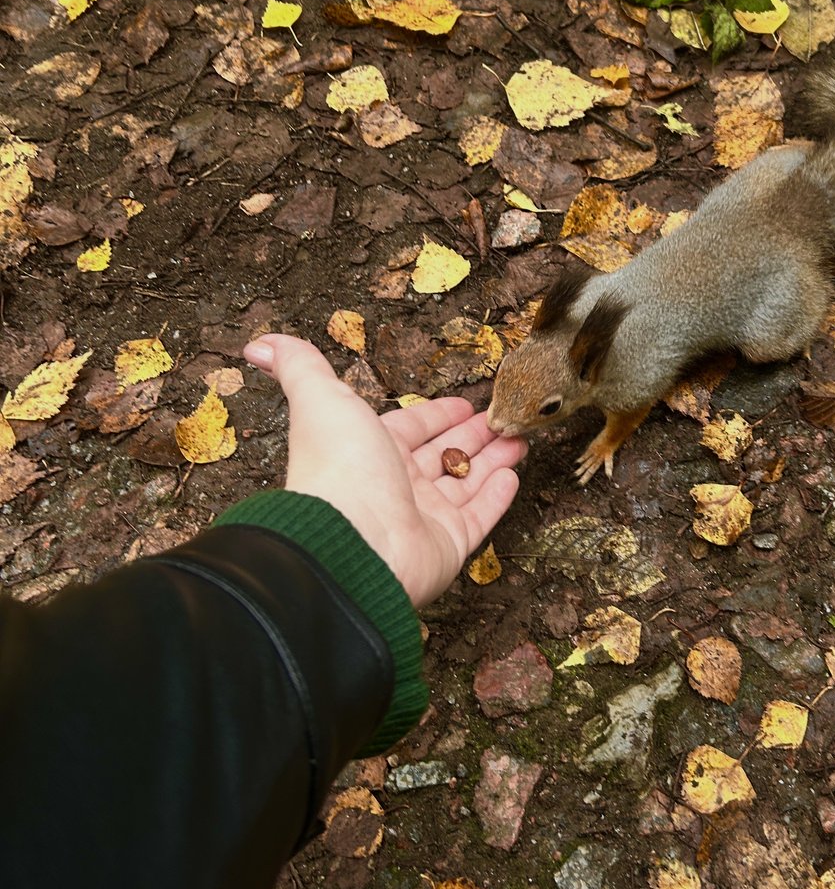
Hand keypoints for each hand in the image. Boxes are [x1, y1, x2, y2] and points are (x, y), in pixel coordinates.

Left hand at [243, 335, 525, 607]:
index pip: (411, 428)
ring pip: (466, 482)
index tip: (464, 404)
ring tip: (521, 437)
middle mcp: (396, 485)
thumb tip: (259, 343)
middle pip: (442, 454)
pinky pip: (479, 517)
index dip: (436, 415)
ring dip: (494, 459)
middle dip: (473, 435)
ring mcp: (423, 519)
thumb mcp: (320, 399)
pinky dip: (497, 496)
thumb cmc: (337, 467)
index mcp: (369, 451)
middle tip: (503, 417)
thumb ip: (299, 365)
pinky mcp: (448, 546)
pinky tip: (513, 474)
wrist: (351, 541)